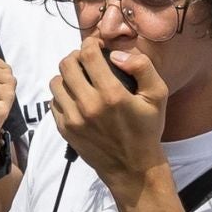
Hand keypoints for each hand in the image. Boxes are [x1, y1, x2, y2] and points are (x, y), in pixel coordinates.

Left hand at [49, 39, 167, 188]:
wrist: (133, 168)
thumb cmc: (146, 130)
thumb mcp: (157, 96)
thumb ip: (142, 67)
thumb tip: (116, 54)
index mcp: (111, 94)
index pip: (88, 54)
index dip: (91, 43)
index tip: (97, 45)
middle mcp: (88, 105)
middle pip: (66, 65)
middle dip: (76, 56)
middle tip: (87, 60)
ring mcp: (73, 119)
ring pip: (56, 82)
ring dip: (66, 75)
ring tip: (79, 78)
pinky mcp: (64, 130)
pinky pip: (54, 102)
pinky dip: (62, 95)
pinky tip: (76, 97)